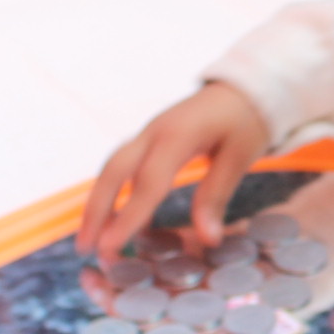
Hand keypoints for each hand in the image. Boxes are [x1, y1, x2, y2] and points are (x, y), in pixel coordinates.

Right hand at [80, 83, 272, 261]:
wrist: (246, 85)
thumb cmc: (248, 119)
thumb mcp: (240, 156)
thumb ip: (217, 195)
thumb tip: (208, 239)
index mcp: (178, 135)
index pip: (147, 182)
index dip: (128, 217)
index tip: (110, 247)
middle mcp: (154, 132)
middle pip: (114, 171)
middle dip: (96, 210)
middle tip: (85, 248)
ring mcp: (148, 132)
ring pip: (112, 167)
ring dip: (98, 202)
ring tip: (90, 239)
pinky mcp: (150, 137)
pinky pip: (124, 165)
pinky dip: (113, 191)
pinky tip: (115, 218)